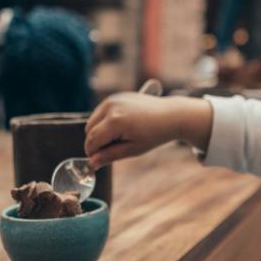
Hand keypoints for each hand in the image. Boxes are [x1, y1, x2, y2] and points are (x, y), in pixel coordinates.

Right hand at [84, 93, 212, 168]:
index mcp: (115, 121)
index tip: (100, 161)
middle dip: (96, 141)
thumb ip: (110, 156)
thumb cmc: (154, 134)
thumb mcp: (132, 149)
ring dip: (99, 131)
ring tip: (121, 136)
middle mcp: (111, 107)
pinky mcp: (116, 96)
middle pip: (89, 130)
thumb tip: (91, 163)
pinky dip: (104, 121)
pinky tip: (122, 126)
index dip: (93, 153)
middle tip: (116, 147)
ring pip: (92, 120)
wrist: (171, 115)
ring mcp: (113, 99)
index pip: (92, 141)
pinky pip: (100, 112)